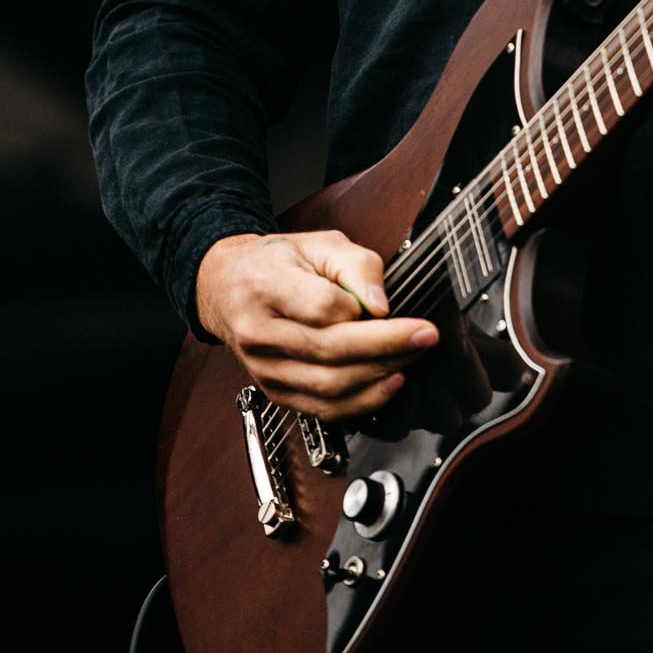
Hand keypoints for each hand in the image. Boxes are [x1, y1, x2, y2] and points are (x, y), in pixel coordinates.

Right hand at [195, 230, 439, 419]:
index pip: (322, 308)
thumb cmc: (275, 263)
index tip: (393, 308)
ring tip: (411, 357)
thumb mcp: (318, 243)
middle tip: (424, 336)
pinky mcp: (275, 392)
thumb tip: (379, 305)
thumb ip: (355, 264)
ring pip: (328, 385)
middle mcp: (258, 333)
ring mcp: (264, 369)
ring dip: (378, 375)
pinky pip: (322, 409)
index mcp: (264, 287)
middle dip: (386, 346)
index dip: (362, 311)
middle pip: (330, 351)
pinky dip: (361, 402)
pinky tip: (388, 384)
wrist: (228, 288)